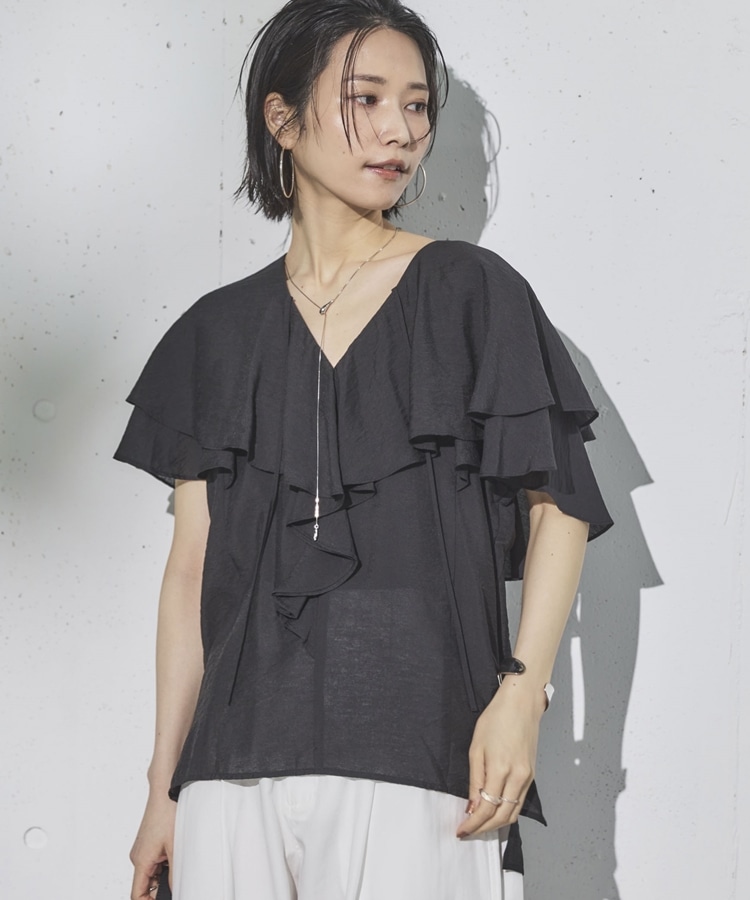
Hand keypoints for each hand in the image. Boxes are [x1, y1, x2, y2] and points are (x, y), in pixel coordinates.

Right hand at [129, 788, 176, 898]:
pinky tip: (175, 852)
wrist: (165, 790)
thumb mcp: (175, 847)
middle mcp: (138, 855)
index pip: (137, 894)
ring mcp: (142, 848)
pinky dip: (163, 861)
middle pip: (145, 883)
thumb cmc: (168, 813)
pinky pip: (153, 859)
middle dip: (159, 887)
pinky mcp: (147, 841)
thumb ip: (174, 872)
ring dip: (163, 872)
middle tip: (176, 883)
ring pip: (151, 871)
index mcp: (141, 860)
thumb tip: (176, 888)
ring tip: (177, 861)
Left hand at [456, 681, 544, 837]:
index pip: (487, 809)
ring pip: (513, 813)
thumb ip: (475, 780)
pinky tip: (494, 810)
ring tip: (479, 824)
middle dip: (484, 828)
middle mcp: (518, 777)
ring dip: (496, 823)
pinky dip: (507, 811)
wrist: (521, 704)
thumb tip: (472, 806)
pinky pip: (519, 801)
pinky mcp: (532, 775)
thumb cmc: (497, 718)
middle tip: (468, 831)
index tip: (461, 830)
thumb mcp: (476, 747)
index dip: (473, 824)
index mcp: (501, 769)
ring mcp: (528, 777)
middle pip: (502, 817)